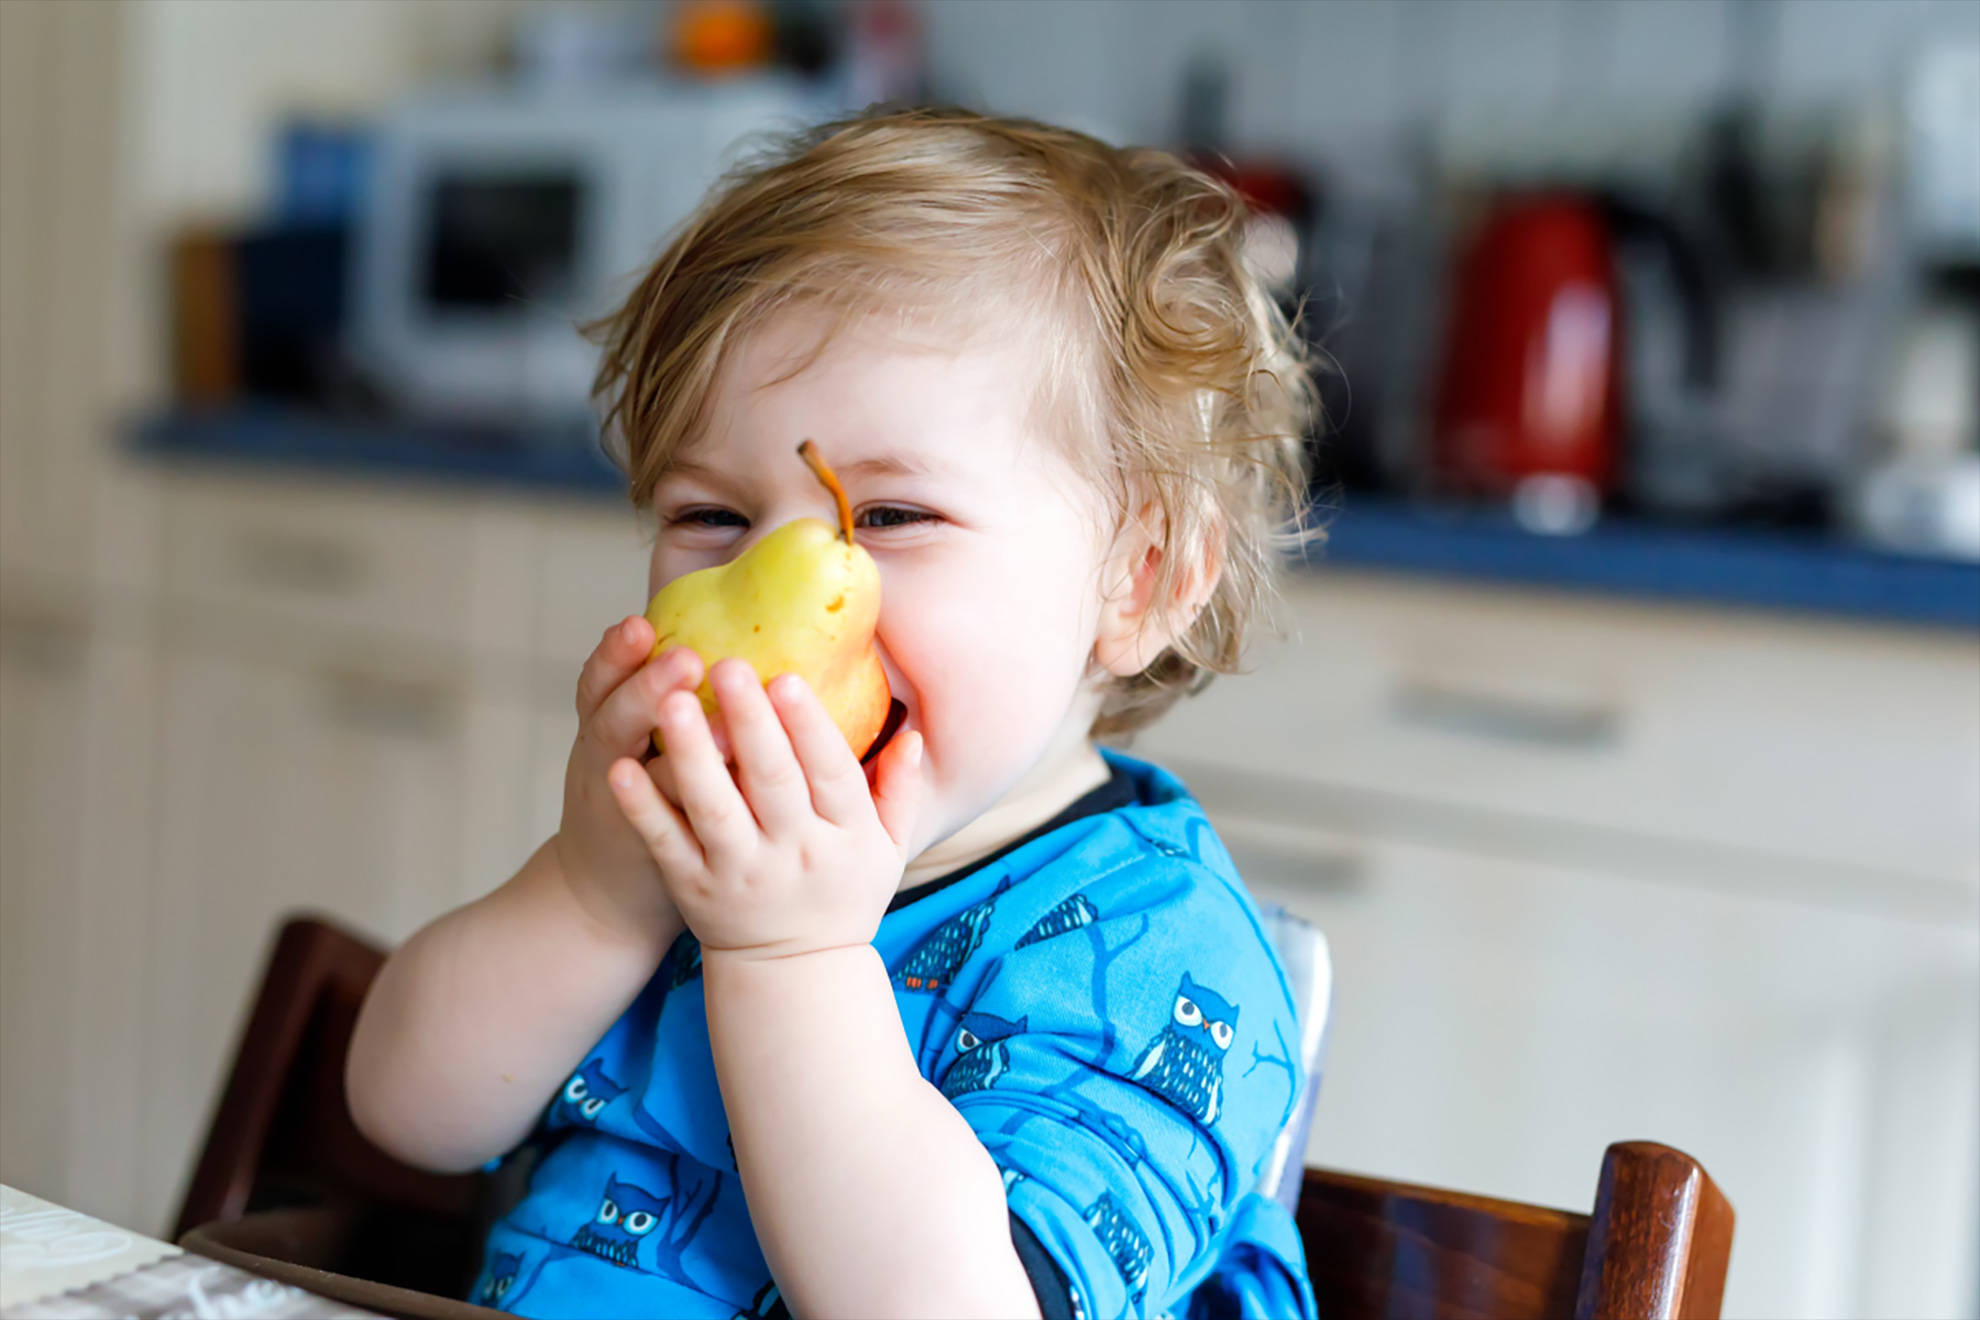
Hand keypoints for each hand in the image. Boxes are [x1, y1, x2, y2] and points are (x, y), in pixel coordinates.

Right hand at [552, 616, 704, 946]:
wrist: (604, 893)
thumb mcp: (628, 739)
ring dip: (678, 750)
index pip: (598, 681)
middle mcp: (605, 762)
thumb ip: (657, 692)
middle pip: (612, 719)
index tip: (640, 622)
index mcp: (602, 726)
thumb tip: (716, 627)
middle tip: (686, 659)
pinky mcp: (657, 851)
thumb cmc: (632, 796)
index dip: (614, 653)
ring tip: (718, 726)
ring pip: (641, 776)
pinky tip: (729, 790)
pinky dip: (693, 809)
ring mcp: (624, 810)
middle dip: (645, 687)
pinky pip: (671, 828)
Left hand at [606, 656, 924, 961]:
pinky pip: (667, 844)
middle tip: (727, 666)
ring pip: (715, 809)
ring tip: (669, 702)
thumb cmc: (842, 895)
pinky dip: (644, 808)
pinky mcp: (694, 889)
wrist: (795, 975)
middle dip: (751, 723)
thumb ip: (899, 791)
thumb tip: (913, 733)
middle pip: (773, 782)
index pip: (832, 774)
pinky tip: (623, 768)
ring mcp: (740, 873)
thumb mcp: (888, 850)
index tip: (787, 678)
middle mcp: (794, 853)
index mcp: (846, 836)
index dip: (811, 727)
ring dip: (693, 755)